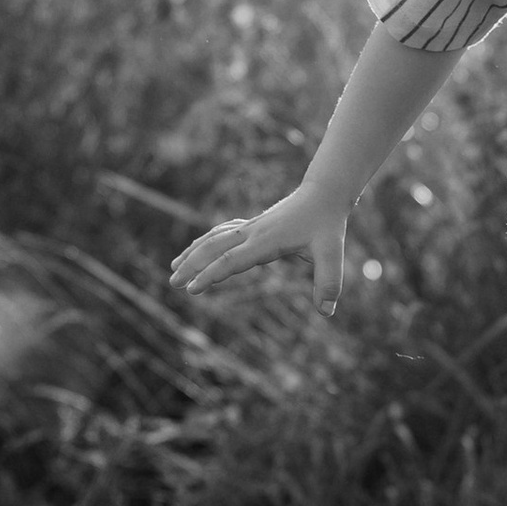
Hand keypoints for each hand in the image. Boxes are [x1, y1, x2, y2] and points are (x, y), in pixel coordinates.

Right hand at [169, 188, 346, 316]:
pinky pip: (222, 232)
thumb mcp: (333, 252)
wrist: (324, 193)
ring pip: (214, 238)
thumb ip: (329, 282)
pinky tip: (196, 250)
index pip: (233, 260)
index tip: (192, 289)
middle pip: (214, 248)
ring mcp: (251, 226)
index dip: (211, 274)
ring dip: (193, 252)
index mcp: (267, 241)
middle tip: (173, 283)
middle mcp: (253, 232)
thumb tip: (326, 312)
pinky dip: (205, 241)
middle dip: (192, 265)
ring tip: (173, 268)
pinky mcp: (253, 225)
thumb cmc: (328, 223)